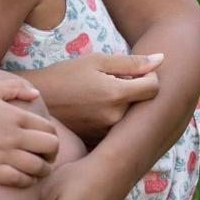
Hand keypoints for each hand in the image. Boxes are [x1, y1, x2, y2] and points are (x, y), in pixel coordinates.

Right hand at [0, 70, 59, 186]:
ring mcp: (4, 154)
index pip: (50, 129)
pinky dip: (27, 181)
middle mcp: (15, 136)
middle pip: (51, 148)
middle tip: (46, 158)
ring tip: (37, 172)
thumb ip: (14, 88)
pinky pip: (20, 180)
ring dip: (43, 171)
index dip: (53, 138)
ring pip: (39, 167)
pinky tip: (24, 179)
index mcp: (16, 116)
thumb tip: (36, 94)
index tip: (47, 144)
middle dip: (52, 154)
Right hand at [33, 52, 163, 143]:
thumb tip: (161, 59)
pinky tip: (94, 108)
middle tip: (114, 82)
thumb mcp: (96, 61)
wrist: (37, 99)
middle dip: (135, 90)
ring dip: (124, 104)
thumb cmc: (65, 74)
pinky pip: (117, 126)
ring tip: (100, 95)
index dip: (149, 76)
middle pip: (143, 103)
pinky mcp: (98, 139)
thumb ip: (131, 62)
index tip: (135, 72)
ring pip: (130, 115)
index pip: (154, 87)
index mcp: (116, 94)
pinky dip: (112, 116)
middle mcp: (115, 117)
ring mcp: (106, 131)